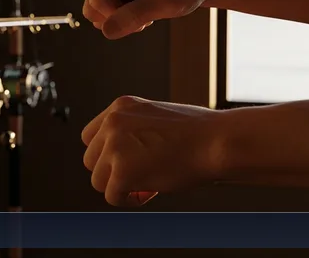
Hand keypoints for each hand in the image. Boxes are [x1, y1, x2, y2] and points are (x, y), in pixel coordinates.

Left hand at [81, 96, 223, 206]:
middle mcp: (112, 123)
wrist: (217, 141)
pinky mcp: (121, 172)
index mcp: (119, 107)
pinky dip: (129, 200)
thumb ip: (131, 130)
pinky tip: (150, 193)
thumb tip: (116, 157)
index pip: (91, 137)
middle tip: (142, 176)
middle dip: (112, 172)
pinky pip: (112, 196)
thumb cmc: (198, 133)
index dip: (107, 155)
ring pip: (98, 180)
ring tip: (149, 184)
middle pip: (91, 159)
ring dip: (120, 187)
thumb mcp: (155, 117)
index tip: (130, 163)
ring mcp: (114, 146)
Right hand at [83, 0, 209, 38]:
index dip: (115, 17)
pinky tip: (142, 8)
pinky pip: (104, 10)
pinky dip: (122, 16)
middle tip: (145, 16)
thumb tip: (106, 31)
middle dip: (116, 18)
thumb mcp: (163, 4)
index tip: (143, 20)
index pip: (98, 0)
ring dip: (120, 18)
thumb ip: (133, 16)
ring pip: (96, 11)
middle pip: (92, 6)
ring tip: (145, 11)